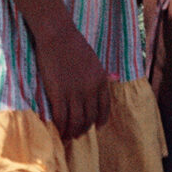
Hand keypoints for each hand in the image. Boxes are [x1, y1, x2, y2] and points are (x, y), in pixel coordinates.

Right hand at [35, 24, 113, 140]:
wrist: (58, 36)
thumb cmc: (74, 45)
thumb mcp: (95, 60)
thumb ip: (102, 74)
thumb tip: (114, 79)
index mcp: (101, 80)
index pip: (104, 108)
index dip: (100, 120)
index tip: (96, 127)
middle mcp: (90, 89)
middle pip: (89, 118)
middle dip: (84, 129)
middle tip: (77, 134)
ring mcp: (75, 93)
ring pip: (76, 121)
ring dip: (72, 132)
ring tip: (67, 136)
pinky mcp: (59, 94)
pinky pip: (61, 117)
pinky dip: (60, 127)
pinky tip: (58, 131)